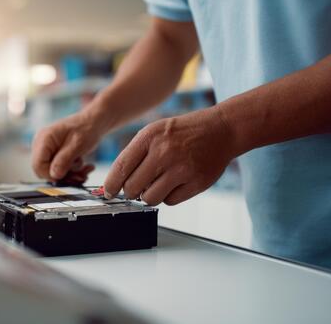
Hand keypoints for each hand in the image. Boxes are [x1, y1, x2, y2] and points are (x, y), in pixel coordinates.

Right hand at [31, 112, 105, 182]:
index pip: (38, 165)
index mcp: (44, 139)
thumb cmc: (86, 129)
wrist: (93, 123)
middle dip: (64, 175)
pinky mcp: (52, 154)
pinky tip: (85, 167)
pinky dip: (72, 171)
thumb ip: (64, 160)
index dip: (51, 174)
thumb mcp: (77, 145)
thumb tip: (54, 175)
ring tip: (86, 168)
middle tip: (81, 175)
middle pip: (44, 170)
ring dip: (71, 174)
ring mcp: (46, 150)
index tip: (67, 177)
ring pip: (53, 171)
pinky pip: (58, 169)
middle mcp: (41, 144)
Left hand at [103, 107, 235, 204]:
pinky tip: (176, 182)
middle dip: (131, 192)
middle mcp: (164, 152)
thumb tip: (117, 183)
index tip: (109, 192)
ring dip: (150, 196)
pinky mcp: (197, 182)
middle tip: (136, 188)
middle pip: (132, 188)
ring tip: (158, 183)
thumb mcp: (155, 132)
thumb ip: (135, 154)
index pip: (121, 168)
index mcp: (150, 138)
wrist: (221, 129)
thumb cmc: (183, 133)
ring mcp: (181, 169)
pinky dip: (169, 196)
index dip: (111, 185)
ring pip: (150, 198)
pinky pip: (170, 201)